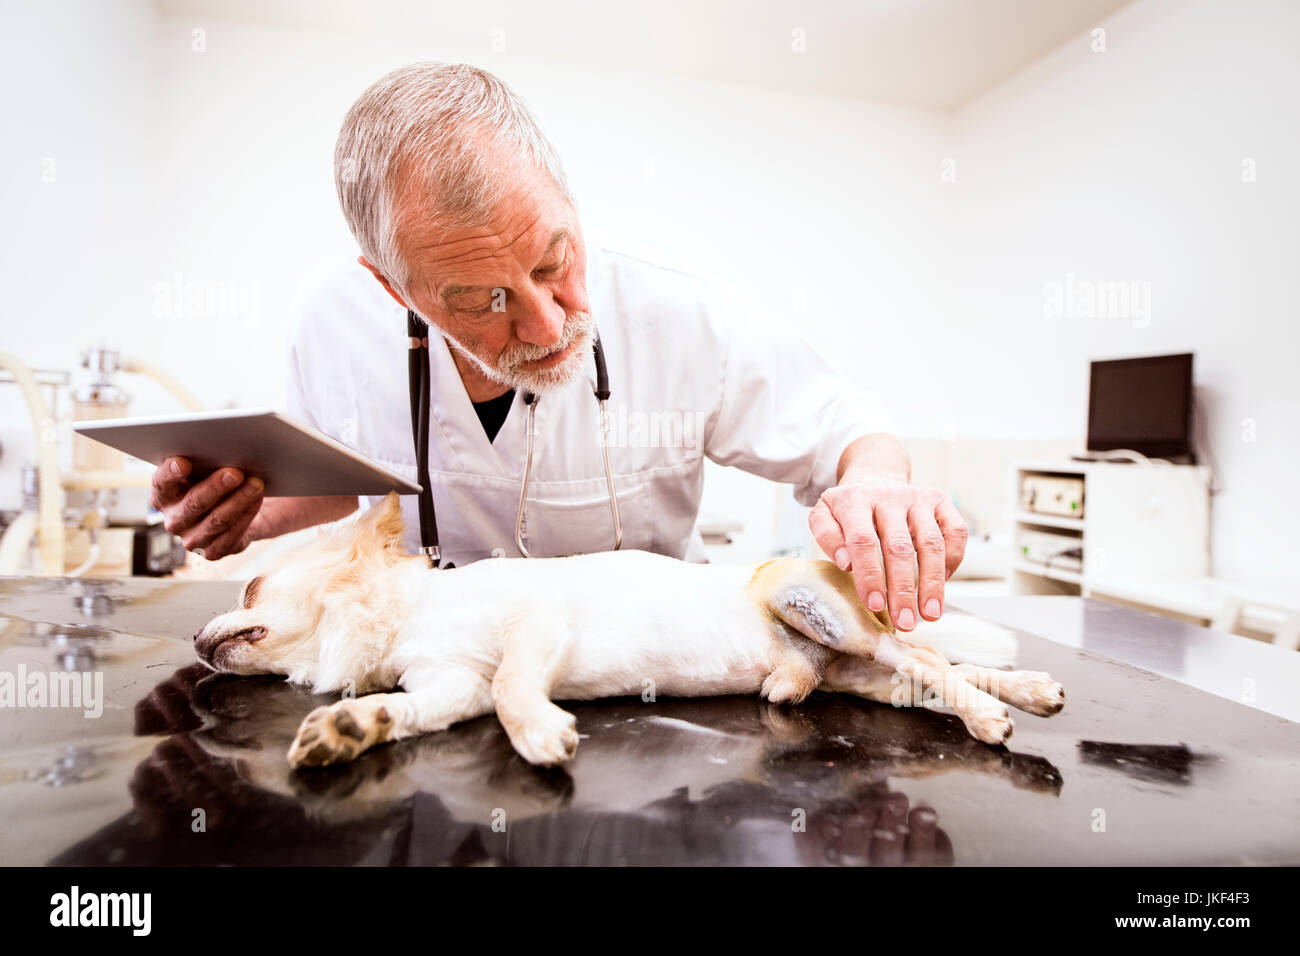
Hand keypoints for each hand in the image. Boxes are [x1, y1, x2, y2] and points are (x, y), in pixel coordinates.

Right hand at [149, 456, 264, 560]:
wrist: (232, 509)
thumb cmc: (212, 482)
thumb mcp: (202, 471)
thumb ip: (202, 463)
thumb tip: (220, 450)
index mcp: (163, 496)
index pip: (161, 484)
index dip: (170, 473)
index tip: (183, 462)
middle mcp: (173, 520)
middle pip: (194, 503)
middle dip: (215, 487)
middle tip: (235, 473)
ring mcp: (191, 539)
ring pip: (217, 520)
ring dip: (239, 501)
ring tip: (255, 484)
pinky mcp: (213, 552)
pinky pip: (232, 534)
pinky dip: (247, 514)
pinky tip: (257, 498)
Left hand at [809, 474, 967, 630]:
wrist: (873, 477)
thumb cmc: (847, 509)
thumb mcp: (823, 516)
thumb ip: (827, 537)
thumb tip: (846, 564)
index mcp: (854, 500)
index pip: (863, 541)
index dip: (870, 575)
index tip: (875, 605)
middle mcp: (888, 496)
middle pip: (899, 547)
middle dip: (903, 590)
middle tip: (905, 622)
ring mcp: (917, 497)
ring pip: (931, 542)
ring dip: (933, 583)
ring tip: (930, 614)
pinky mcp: (940, 500)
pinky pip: (956, 531)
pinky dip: (953, 559)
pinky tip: (943, 582)